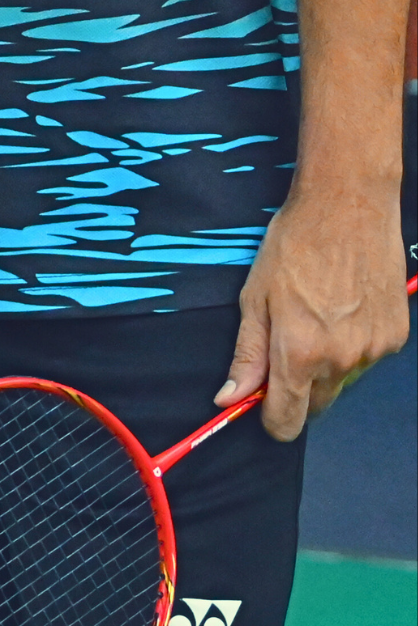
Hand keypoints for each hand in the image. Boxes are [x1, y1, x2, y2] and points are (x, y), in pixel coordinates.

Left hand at [218, 188, 410, 439]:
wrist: (348, 205)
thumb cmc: (295, 243)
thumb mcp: (256, 295)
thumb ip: (247, 354)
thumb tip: (230, 398)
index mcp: (299, 352)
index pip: (287, 420)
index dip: (271, 417)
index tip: (264, 401)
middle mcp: (339, 360)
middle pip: (316, 403)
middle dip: (298, 385)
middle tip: (288, 339)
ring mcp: (372, 350)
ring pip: (342, 379)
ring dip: (328, 363)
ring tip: (319, 312)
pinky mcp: (395, 337)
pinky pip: (367, 358)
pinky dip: (354, 344)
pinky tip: (345, 306)